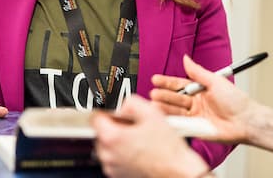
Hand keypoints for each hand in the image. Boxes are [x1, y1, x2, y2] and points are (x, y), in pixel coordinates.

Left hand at [92, 95, 208, 177]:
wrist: (177, 170)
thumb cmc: (167, 148)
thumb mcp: (151, 113)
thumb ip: (130, 102)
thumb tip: (121, 104)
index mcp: (111, 138)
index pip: (95, 117)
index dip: (107, 110)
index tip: (116, 110)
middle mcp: (108, 155)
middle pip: (100, 132)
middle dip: (114, 125)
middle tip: (132, 123)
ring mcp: (112, 167)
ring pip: (107, 146)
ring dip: (119, 139)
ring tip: (139, 136)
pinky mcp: (118, 175)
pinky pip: (114, 158)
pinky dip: (123, 152)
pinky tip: (140, 148)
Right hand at [150, 55, 252, 143]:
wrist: (245, 121)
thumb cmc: (236, 101)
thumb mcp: (215, 81)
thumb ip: (198, 72)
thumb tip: (186, 59)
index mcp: (200, 90)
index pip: (179, 84)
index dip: (167, 82)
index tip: (155, 80)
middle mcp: (196, 103)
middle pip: (175, 98)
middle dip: (163, 95)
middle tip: (154, 93)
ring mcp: (195, 117)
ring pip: (175, 111)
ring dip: (164, 108)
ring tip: (154, 105)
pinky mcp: (195, 129)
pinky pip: (181, 125)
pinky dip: (171, 121)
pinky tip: (163, 118)